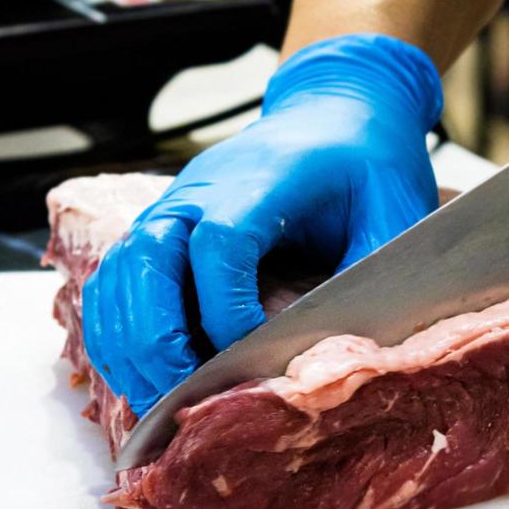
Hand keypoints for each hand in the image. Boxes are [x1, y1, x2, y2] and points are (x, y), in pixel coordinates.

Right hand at [81, 34, 441, 413]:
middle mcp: (202, 189)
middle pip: (149, 258)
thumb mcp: (393, 210)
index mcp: (263, 180)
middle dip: (159, 337)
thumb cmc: (365, 161)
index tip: (246, 353)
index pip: (220, 243)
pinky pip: (115, 279)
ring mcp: (172, 206)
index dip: (224, 307)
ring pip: (120, 271)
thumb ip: (372, 274)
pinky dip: (116, 329)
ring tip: (156, 399)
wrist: (335, 109)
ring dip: (129, 340)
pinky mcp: (160, 227)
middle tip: (182, 397)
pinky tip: (139, 374)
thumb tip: (345, 350)